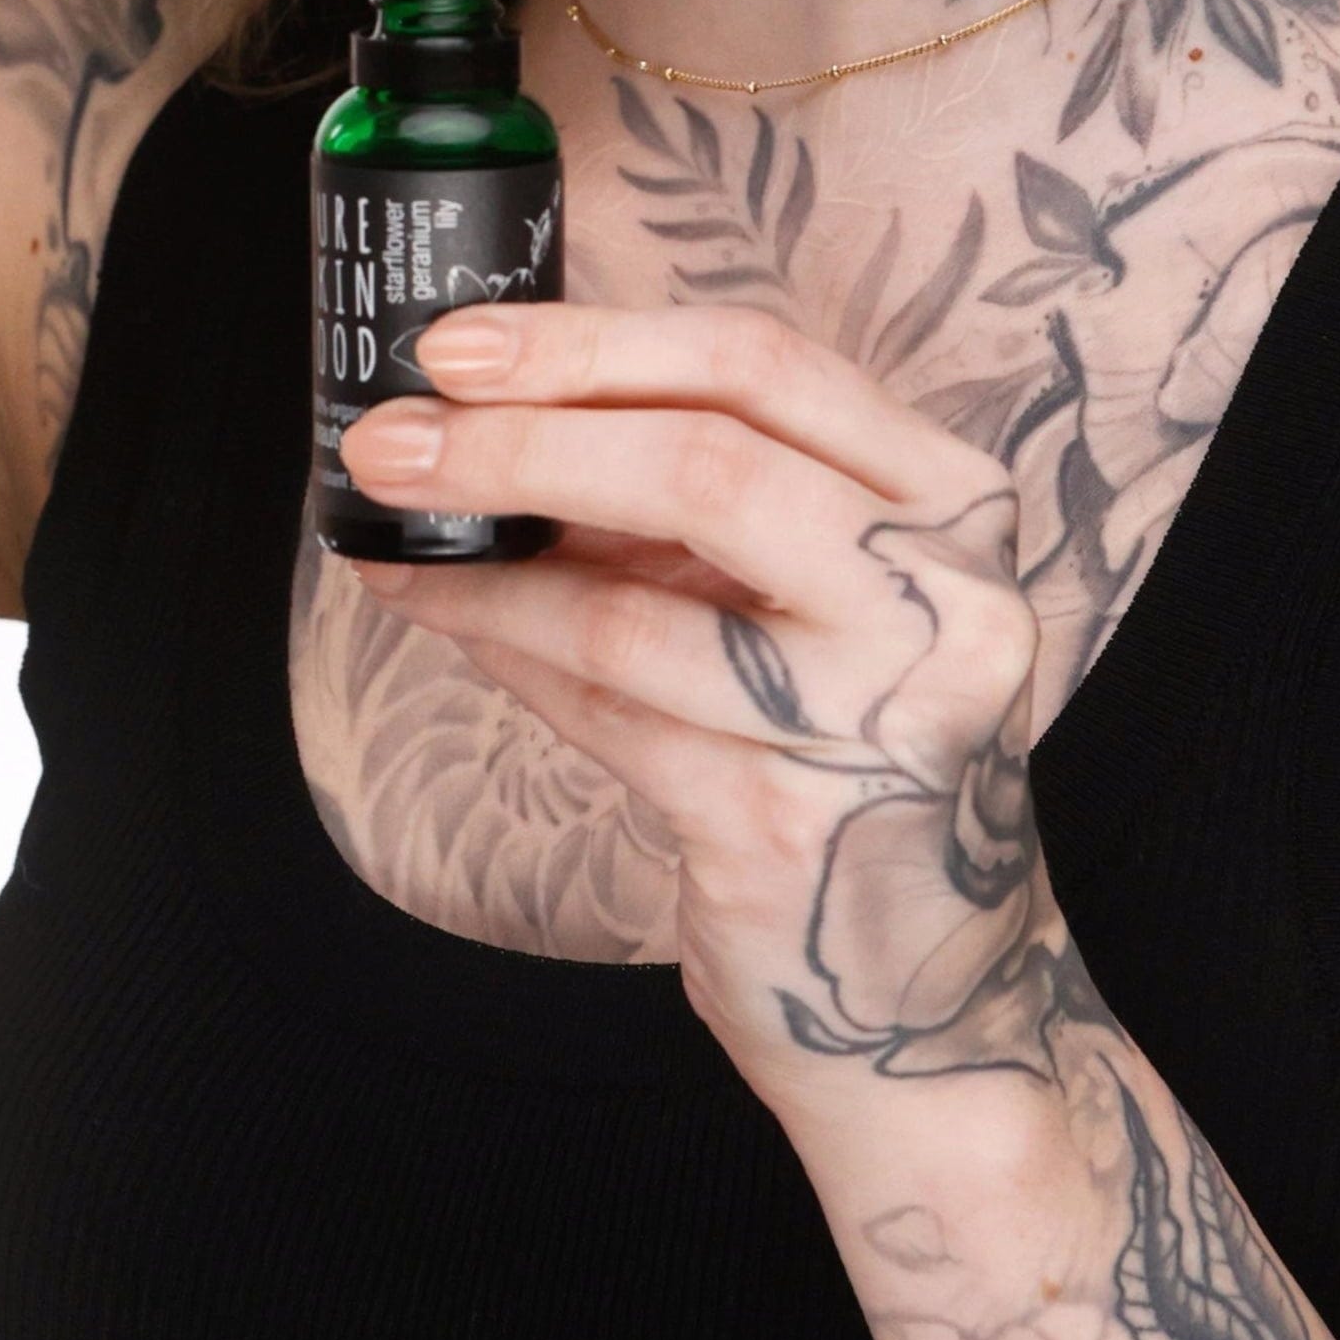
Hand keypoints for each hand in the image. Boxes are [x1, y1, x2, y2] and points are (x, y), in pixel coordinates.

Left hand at [336, 301, 1068, 1084]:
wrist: (920, 996)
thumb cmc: (843, 752)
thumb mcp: (811, 594)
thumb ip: (694, 497)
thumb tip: (487, 407)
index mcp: (952, 500)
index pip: (761, 365)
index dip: (592, 343)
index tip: (457, 344)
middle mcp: (944, 600)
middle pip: (703, 463)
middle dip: (515, 438)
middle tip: (388, 438)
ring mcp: (881, 721)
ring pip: (630, 608)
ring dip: (481, 566)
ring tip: (388, 536)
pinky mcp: (791, 830)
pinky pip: (608, 713)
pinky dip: (509, 654)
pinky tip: (449, 621)